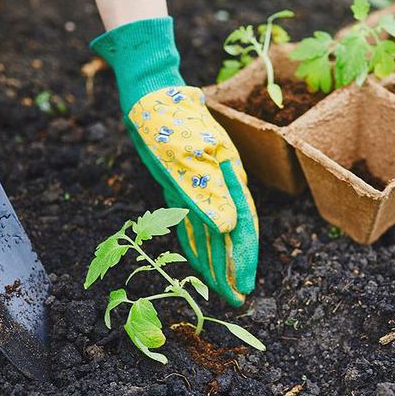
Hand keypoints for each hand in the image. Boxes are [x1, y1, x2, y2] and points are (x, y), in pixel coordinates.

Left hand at [92, 17, 258, 305]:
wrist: (150, 97)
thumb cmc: (169, 122)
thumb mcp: (186, 157)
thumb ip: (207, 193)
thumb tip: (228, 229)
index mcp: (228, 178)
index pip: (242, 226)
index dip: (243, 259)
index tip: (244, 287)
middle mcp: (219, 185)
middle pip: (230, 234)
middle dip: (232, 267)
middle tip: (235, 298)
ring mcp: (202, 186)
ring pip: (212, 232)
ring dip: (215, 260)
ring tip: (220, 288)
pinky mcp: (183, 187)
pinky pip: (192, 222)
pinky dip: (196, 242)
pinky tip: (198, 259)